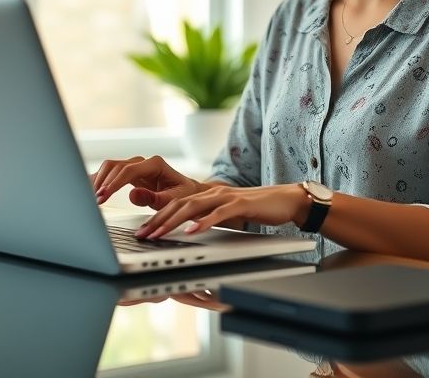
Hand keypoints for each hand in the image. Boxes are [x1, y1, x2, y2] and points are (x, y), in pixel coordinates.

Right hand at [90, 155, 201, 207]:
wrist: (187, 191)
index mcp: (155, 164)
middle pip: (116, 166)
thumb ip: (154, 198)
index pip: (129, 170)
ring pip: (110, 166)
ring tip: (91, 197)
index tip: (103, 196)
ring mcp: (135, 166)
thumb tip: (132, 194)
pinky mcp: (129, 173)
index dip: (114, 183)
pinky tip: (89, 189)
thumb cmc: (183, 195)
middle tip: (94, 201)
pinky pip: (110, 172)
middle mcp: (143, 162)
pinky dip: (99, 179)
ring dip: (99, 180)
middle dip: (103, 182)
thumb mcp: (173, 200)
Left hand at [134, 183, 308, 238]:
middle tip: (142, 235)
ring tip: (158, 234)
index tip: (141, 232)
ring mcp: (226, 196)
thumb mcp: (226, 214)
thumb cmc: (256, 209)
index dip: (156, 217)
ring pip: (193, 207)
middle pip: (178, 204)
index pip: (175, 204)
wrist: (286, 200)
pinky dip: (203, 222)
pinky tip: (192, 232)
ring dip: (172, 222)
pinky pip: (218, 213)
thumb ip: (208, 217)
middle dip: (157, 220)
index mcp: (207, 194)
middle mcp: (213, 192)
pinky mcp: (240, 203)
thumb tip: (188, 230)